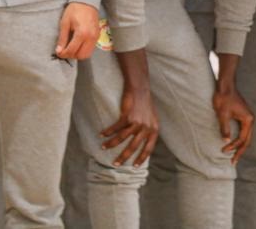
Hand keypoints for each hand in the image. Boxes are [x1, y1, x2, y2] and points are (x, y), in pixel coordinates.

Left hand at [55, 2, 99, 59]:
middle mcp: (91, 37)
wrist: (87, 2)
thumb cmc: (74, 10)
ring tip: (71, 48)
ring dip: (78, 54)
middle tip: (64, 51)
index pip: (72, 50)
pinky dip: (83, 50)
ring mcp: (96, 37)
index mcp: (82, 33)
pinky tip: (78, 44)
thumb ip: (62, 38)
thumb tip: (59, 51)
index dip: (63, 54)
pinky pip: (91, 48)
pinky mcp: (98, 36)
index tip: (58, 52)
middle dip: (71, 55)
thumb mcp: (65, 23)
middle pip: (81, 55)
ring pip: (87, 54)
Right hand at [100, 49, 158, 166]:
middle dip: (123, 156)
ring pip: (122, 138)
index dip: (141, 158)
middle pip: (133, 147)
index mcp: (154, 130)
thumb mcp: (151, 119)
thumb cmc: (145, 104)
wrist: (140, 90)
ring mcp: (137, 122)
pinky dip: (108, 132)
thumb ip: (148, 131)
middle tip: (116, 164)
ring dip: (111, 144)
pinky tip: (101, 135)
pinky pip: (115, 128)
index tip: (134, 166)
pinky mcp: (127, 116)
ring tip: (103, 148)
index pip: (149, 148)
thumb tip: (142, 143)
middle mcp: (146, 128)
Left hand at [213, 86, 253, 163]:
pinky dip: (239, 139)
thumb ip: (225, 128)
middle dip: (240, 151)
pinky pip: (243, 132)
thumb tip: (226, 142)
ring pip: (246, 136)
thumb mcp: (222, 114)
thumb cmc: (224, 98)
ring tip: (234, 156)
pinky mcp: (243, 116)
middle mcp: (250, 120)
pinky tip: (234, 144)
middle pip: (247, 140)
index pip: (242, 139)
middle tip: (233, 162)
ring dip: (240, 146)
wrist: (225, 86)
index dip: (233, 147)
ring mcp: (247, 118)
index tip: (224, 151)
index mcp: (248, 120)